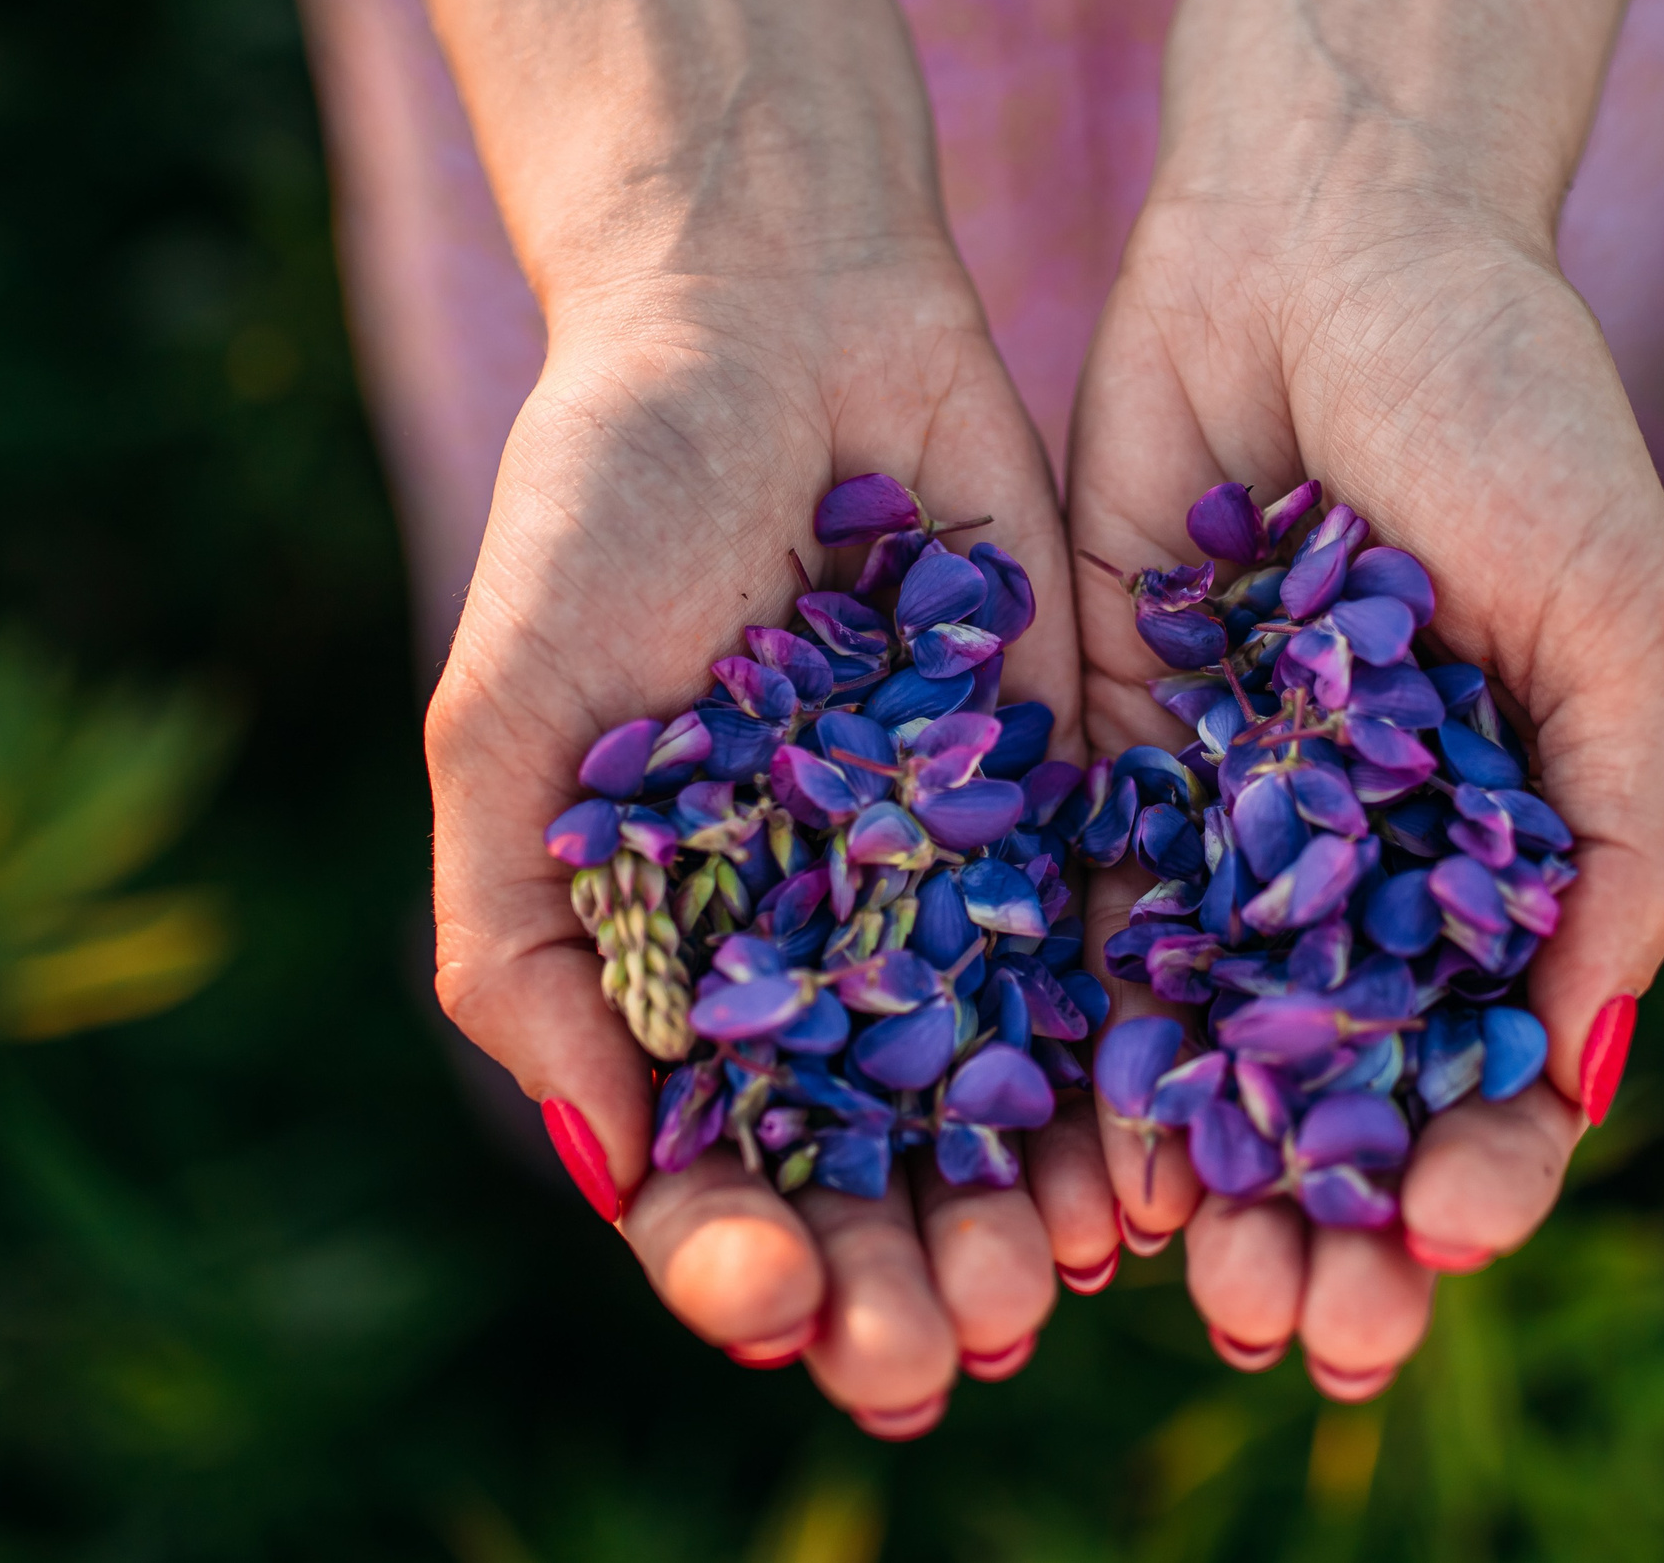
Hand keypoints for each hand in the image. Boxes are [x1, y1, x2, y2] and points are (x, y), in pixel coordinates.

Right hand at [375, 0, 1115, 1435]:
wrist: (777, 315)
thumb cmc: (602, 500)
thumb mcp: (512, 715)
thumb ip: (522, 935)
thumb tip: (611, 1159)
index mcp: (671, 956)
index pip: (702, 1163)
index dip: (734, 1255)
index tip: (779, 1300)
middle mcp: (818, 950)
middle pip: (861, 1168)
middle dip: (891, 1272)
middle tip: (933, 1348)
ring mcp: (950, 886)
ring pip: (994, 1104)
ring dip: (1015, 1213)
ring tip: (1045, 1289)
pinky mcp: (1068, 803)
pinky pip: (1104, 968)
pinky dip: (1124, 1076)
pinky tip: (1152, 1162)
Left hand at [1066, 0, 1663, 1399]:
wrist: (1327, 239)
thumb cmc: (1515, 412)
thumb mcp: (1626, 625)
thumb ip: (1632, 843)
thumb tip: (1584, 1070)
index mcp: (1511, 836)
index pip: (1499, 1051)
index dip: (1481, 1166)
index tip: (1446, 1251)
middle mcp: (1368, 852)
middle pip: (1352, 1077)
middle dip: (1335, 1206)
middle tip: (1307, 1322)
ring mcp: (1238, 812)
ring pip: (1221, 1034)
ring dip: (1216, 1167)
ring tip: (1200, 1281)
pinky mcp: (1111, 751)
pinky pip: (1099, 921)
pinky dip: (1102, 1039)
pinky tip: (1095, 1141)